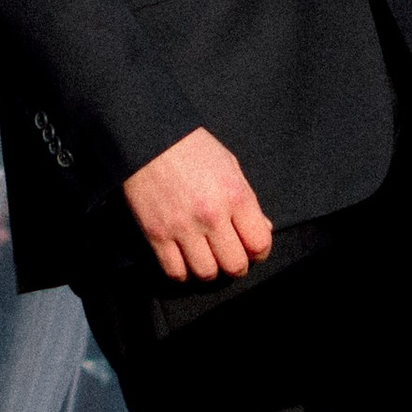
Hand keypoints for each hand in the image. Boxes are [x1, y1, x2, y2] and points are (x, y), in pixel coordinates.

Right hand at [122, 130, 273, 283]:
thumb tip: (263, 228)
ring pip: (206, 274)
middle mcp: (211, 216)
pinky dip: (183, 273)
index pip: (259, 244)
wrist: (148, 138)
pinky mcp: (157, 234)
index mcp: (235, 195)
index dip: (259, 252)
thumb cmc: (192, 148)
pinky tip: (185, 261)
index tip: (251, 250)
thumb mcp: (229, 165)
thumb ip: (248, 200)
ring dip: (209, 270)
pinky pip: (175, 272)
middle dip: (235, 265)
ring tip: (206, 259)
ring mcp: (183, 227)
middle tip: (227, 256)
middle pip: (235, 266)